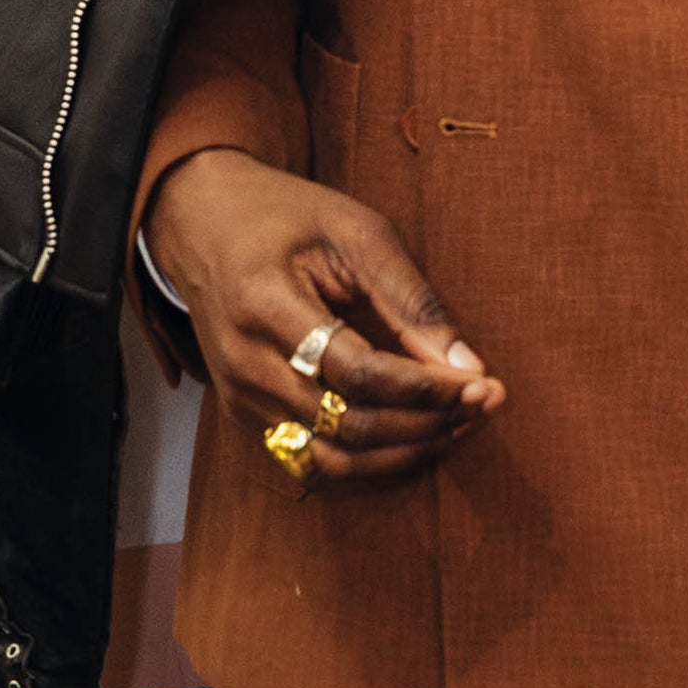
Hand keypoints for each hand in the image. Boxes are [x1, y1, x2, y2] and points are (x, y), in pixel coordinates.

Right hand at [145, 147, 503, 496]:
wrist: (203, 226)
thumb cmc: (286, 218)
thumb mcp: (356, 233)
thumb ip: (412, 301)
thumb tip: (470, 368)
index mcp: (264, 305)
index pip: (359, 374)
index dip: (428, 390)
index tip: (484, 386)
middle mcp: (244, 365)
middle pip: (348, 428)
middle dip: (428, 425)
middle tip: (482, 406)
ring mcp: (240, 400)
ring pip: (332, 465)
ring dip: (405, 457)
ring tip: (455, 428)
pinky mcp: (245, 420)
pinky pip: (314, 468)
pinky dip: (372, 467)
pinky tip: (414, 441)